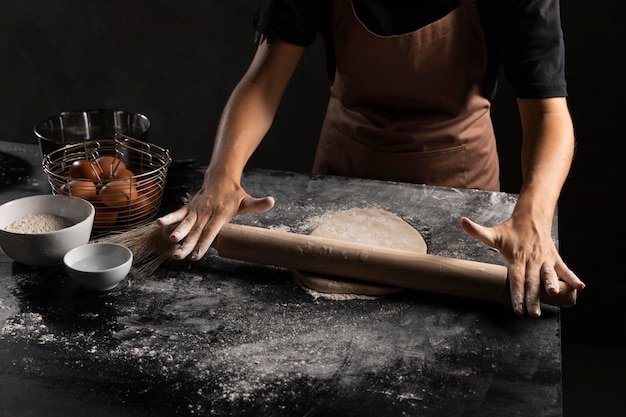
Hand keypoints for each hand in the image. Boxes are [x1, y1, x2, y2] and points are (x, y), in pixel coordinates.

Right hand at [157, 174, 273, 260]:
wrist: (220, 178)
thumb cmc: (235, 194)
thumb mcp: (247, 201)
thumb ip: (258, 204)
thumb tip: (272, 201)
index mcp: (221, 213)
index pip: (212, 230)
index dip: (204, 243)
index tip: (197, 255)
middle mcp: (207, 211)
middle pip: (197, 230)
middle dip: (188, 243)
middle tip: (180, 256)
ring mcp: (197, 209)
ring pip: (186, 222)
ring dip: (178, 232)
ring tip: (171, 241)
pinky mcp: (190, 207)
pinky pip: (178, 213)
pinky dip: (170, 217)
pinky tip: (159, 224)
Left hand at [460, 216, 584, 316]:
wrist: (531, 217)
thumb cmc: (510, 231)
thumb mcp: (493, 234)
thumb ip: (478, 231)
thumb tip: (462, 222)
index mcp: (516, 259)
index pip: (516, 280)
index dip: (517, 294)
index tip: (518, 309)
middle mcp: (531, 261)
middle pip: (532, 283)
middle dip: (532, 298)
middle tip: (532, 314)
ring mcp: (544, 260)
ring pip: (548, 275)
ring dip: (552, 285)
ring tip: (555, 294)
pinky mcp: (553, 258)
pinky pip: (563, 268)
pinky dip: (571, 276)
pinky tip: (580, 286)